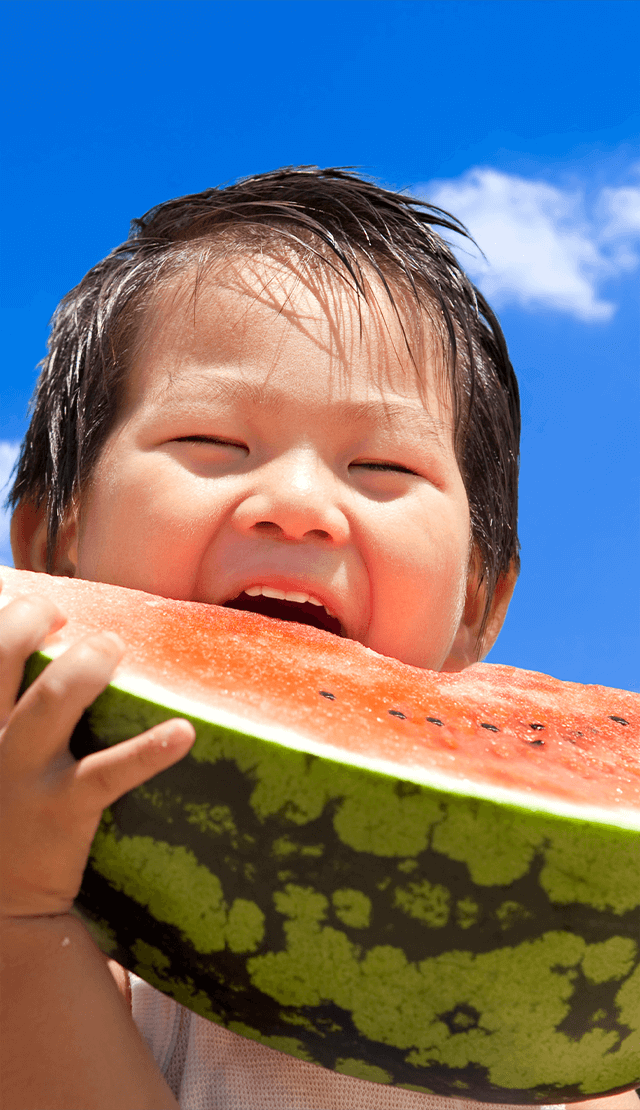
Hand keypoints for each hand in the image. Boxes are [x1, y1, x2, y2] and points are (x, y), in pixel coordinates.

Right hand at [0, 581, 194, 918]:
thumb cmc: (4, 810)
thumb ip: (14, 707)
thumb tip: (56, 645)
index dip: (5, 615)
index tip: (37, 604)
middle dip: (31, 622)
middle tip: (71, 618)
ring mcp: (19, 778)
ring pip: (48, 702)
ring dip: (83, 667)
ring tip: (113, 647)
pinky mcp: (61, 811)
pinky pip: (107, 773)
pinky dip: (147, 750)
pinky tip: (182, 733)